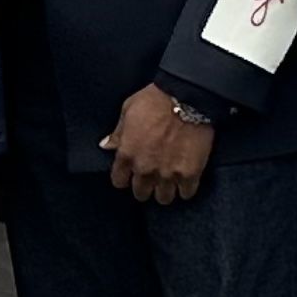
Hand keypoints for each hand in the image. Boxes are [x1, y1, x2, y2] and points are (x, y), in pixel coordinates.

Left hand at [101, 84, 214, 203]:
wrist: (187, 97)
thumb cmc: (155, 100)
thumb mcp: (128, 110)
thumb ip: (118, 133)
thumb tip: (106, 146)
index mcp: (127, 154)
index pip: (119, 181)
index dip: (125, 178)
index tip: (131, 174)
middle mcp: (144, 168)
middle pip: (141, 193)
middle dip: (145, 186)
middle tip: (152, 177)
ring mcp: (167, 173)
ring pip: (163, 198)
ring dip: (165, 190)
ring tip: (169, 181)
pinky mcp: (189, 173)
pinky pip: (186, 194)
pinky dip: (186, 188)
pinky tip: (185, 180)